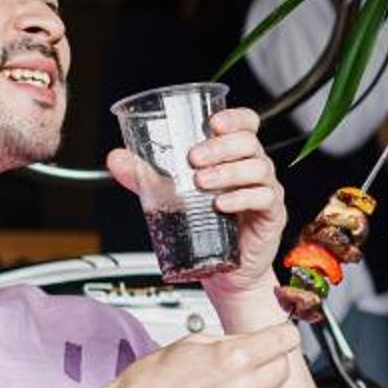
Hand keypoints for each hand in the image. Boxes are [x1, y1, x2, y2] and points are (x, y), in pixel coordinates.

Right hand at [93, 326, 301, 387]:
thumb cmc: (150, 385)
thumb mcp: (188, 344)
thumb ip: (229, 342)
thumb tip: (253, 341)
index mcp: (233, 360)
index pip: (285, 339)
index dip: (282, 334)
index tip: (280, 336)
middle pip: (285, 368)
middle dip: (272, 361)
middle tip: (254, 362)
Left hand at [107, 106, 290, 291]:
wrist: (223, 270)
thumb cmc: (205, 227)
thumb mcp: (170, 196)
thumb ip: (145, 176)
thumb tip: (116, 158)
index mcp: (234, 156)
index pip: (246, 124)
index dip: (235, 117)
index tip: (214, 122)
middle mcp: (253, 168)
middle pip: (249, 142)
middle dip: (221, 146)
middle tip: (194, 158)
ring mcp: (266, 190)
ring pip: (258, 167)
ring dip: (228, 171)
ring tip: (201, 183)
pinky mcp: (270, 215)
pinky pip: (264, 198)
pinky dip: (242, 198)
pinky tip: (221, 204)